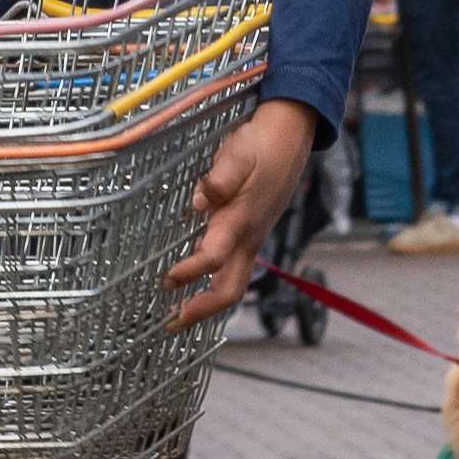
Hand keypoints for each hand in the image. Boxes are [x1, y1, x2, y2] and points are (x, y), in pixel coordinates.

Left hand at [163, 107, 314, 332]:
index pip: (214, 258)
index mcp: (241, 221)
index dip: (190, 273)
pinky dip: (213, 283)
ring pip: (232, 282)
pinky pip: (232, 268)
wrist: (292, 133)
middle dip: (201, 311)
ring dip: (206, 302)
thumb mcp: (238, 152)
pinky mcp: (250, 232)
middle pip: (230, 289)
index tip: (166, 280)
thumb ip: (219, 179)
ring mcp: (252, 237)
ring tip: (177, 314)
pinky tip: (193, 283)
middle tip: (170, 325)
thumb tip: (200, 201)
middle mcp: (248, 237)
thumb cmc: (261, 142)